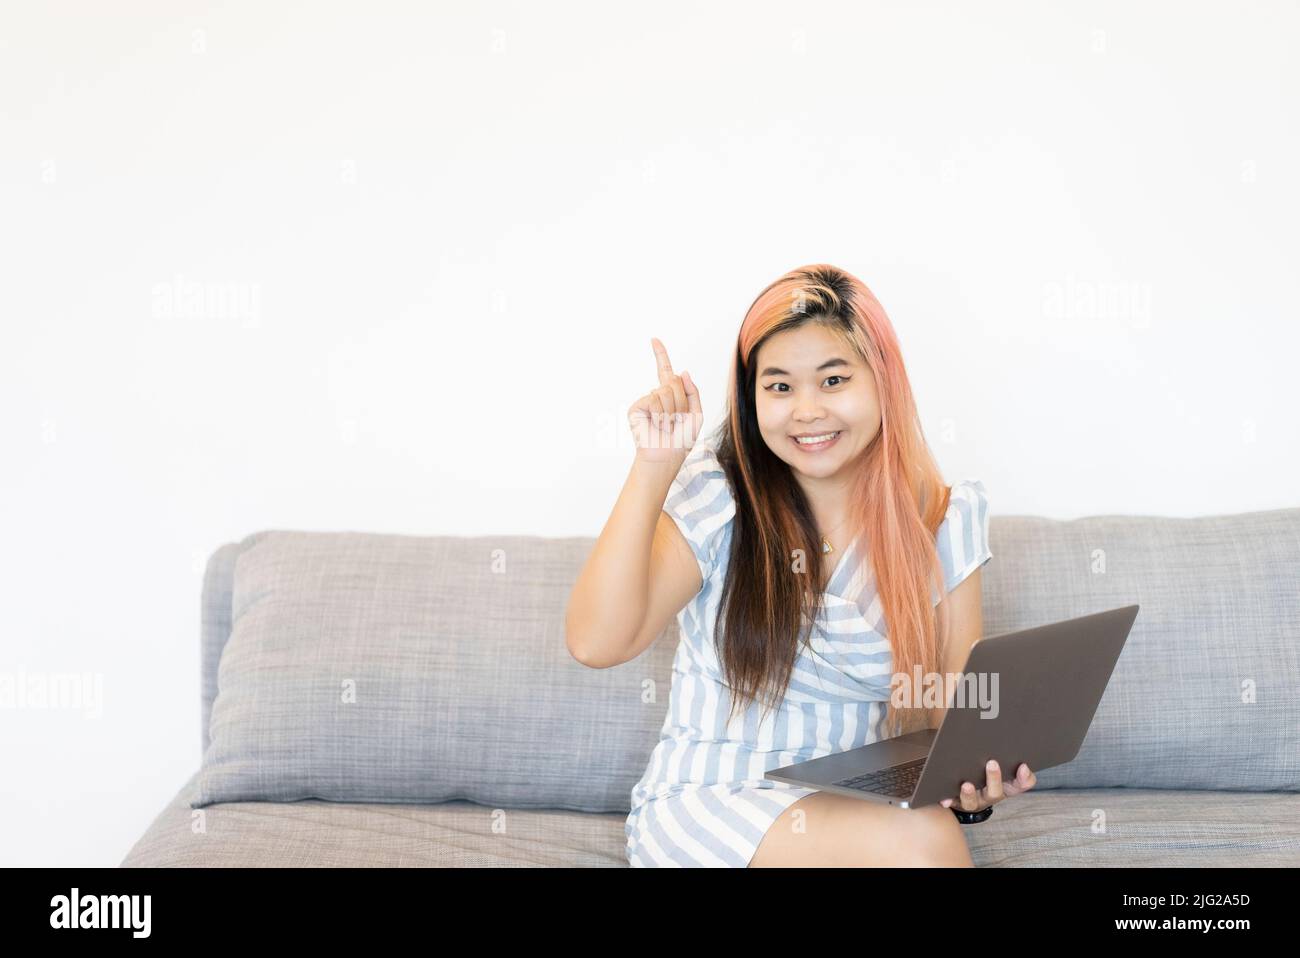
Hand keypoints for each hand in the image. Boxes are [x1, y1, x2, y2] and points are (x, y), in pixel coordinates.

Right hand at [628, 337, 703, 465]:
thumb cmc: (681, 440)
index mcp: (671, 396)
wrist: (666, 457)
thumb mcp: (696, 414)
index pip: (665, 371)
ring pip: (665, 391)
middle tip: (676, 421)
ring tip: (667, 425)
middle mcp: (656, 395)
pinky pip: (654, 398)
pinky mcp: (636, 407)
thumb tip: (682, 371)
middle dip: (681, 402)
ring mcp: (646, 400)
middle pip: (673, 382)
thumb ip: (693, 391)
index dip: (660, 354)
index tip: (654, 339)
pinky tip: (657, 425)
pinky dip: (661, 413)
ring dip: (672, 411)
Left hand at [940, 761, 1036, 812]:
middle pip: (995, 792)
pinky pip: (952, 803)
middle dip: (994, 778)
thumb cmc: (989, 776)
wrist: (968, 791)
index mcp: (1005, 787)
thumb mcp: (1004, 769)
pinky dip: (949, 801)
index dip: (1024, 778)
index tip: (1023, 766)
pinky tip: (944, 799)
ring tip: (966, 785)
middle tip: (992, 763)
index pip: (1020, 785)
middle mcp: (990, 796)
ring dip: (969, 794)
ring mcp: (974, 801)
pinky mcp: (957, 802)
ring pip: (972, 801)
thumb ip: (1014, 763)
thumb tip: (1022, 763)